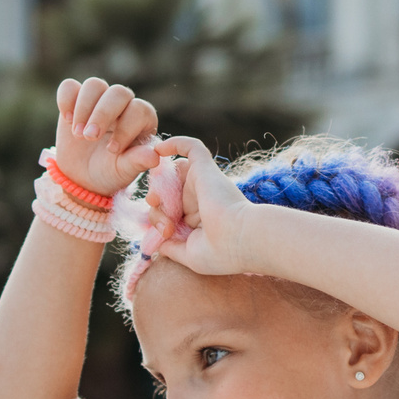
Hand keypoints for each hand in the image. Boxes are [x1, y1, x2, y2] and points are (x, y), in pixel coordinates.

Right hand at [51, 78, 161, 199]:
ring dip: (84, 108)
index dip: (126, 127)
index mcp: (142, 120)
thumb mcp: (123, 171)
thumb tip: (154, 157)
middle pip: (118, 92)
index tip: (111, 150)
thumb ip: (138, 162)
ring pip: (94, 85)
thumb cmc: (110, 172)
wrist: (83, 177)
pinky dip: (66, 99)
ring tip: (78, 134)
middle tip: (89, 138)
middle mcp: (123, 104)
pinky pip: (69, 86)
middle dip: (102, 114)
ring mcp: (99, 99)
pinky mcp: (75, 100)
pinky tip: (67, 119)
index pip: (140, 110)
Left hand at [135, 136, 258, 276]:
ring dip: (159, 185)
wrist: (242, 239)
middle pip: (167, 192)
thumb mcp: (190, 255)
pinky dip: (174, 143)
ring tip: (157, 201)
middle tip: (165, 224)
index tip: (165, 234)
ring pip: (172, 173)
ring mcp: (203, 183)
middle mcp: (201, 198)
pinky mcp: (205, 168)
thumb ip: (172, 248)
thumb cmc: (222, 252)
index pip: (169, 210)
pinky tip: (159, 150)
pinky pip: (190, 147)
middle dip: (157, 208)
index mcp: (198, 218)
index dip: (158, 220)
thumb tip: (158, 242)